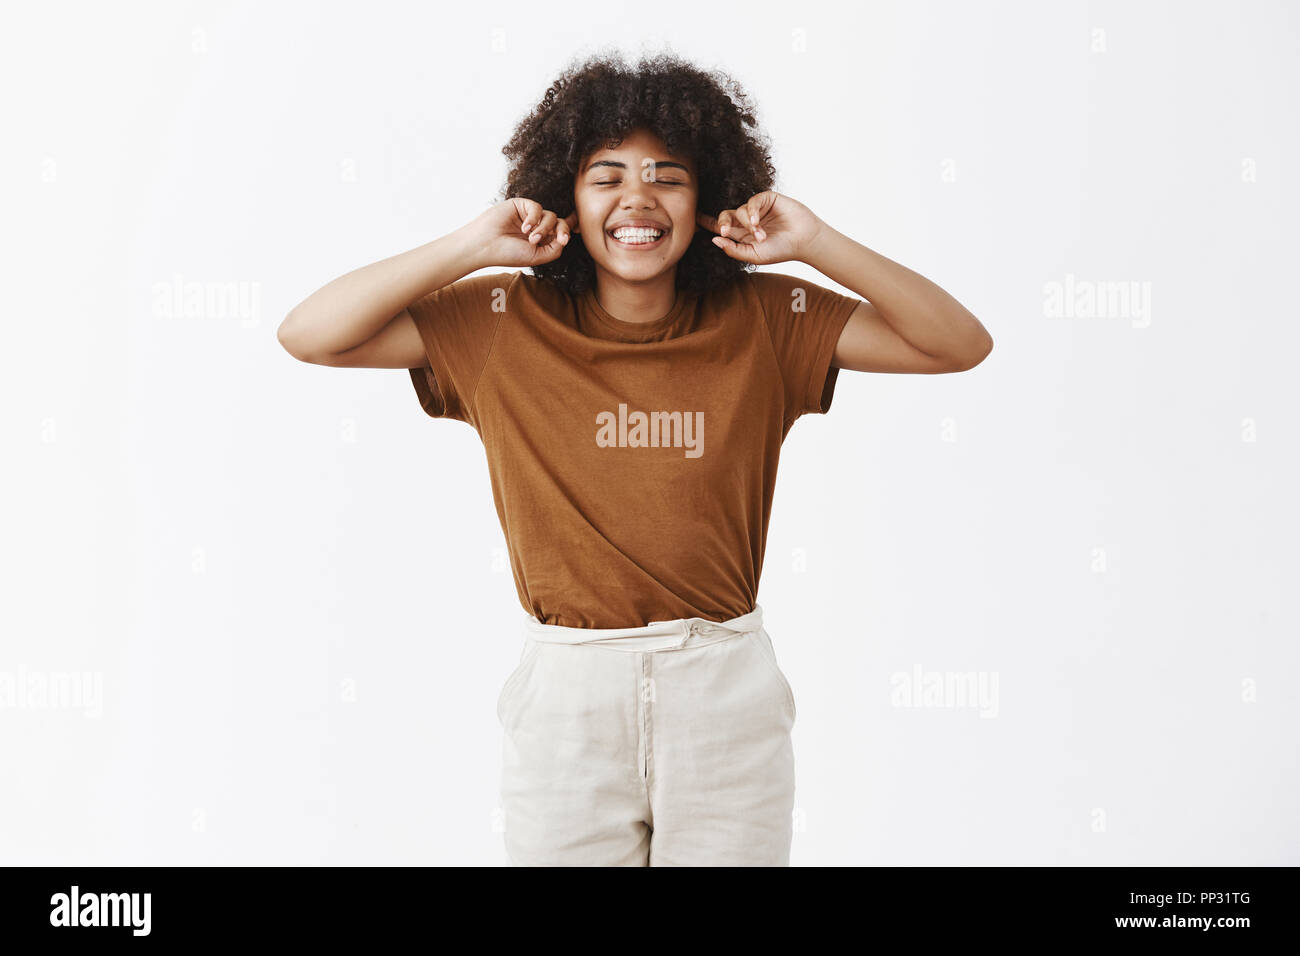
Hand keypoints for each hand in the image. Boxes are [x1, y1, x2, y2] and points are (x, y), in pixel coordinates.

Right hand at [470, 198, 577, 267]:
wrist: (486, 245)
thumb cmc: (508, 254)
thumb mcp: (537, 257)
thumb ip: (555, 249)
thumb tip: (565, 237)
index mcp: (542, 241)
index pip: (560, 232)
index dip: (569, 230)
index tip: (572, 236)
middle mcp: (537, 228)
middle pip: (559, 223)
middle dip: (563, 230)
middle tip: (561, 239)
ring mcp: (529, 216)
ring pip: (550, 216)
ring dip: (545, 228)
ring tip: (532, 239)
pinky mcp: (521, 205)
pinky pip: (537, 207)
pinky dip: (534, 218)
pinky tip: (524, 228)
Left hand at [696, 191, 824, 265]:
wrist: (803, 241)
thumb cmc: (780, 250)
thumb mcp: (753, 255)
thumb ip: (733, 249)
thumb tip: (714, 240)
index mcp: (741, 234)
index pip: (721, 227)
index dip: (707, 222)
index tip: (694, 220)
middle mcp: (746, 220)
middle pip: (725, 216)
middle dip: (722, 222)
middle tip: (723, 232)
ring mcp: (757, 209)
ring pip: (740, 210)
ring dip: (748, 225)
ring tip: (761, 236)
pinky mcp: (767, 199)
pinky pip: (752, 201)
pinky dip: (752, 212)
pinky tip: (757, 223)